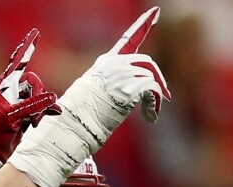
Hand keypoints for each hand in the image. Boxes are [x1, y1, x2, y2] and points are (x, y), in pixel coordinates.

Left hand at [0, 28, 60, 172]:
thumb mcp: (11, 117)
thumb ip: (32, 105)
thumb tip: (53, 98)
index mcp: (2, 87)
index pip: (17, 63)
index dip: (27, 48)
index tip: (35, 33)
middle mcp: (10, 93)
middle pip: (34, 83)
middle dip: (38, 97)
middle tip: (32, 116)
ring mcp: (17, 104)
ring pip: (39, 96)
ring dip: (41, 109)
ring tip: (32, 124)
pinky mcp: (24, 116)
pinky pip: (40, 107)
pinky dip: (47, 111)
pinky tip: (56, 113)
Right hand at [7, 7, 170, 186]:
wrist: (68, 129)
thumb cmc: (73, 122)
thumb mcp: (89, 101)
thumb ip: (107, 93)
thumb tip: (116, 104)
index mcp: (103, 65)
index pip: (127, 40)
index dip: (143, 25)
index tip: (155, 12)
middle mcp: (112, 65)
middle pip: (146, 62)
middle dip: (157, 79)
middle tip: (164, 98)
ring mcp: (120, 75)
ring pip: (151, 78)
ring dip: (155, 97)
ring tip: (149, 114)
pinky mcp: (128, 87)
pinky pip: (153, 90)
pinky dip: (155, 104)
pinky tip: (150, 117)